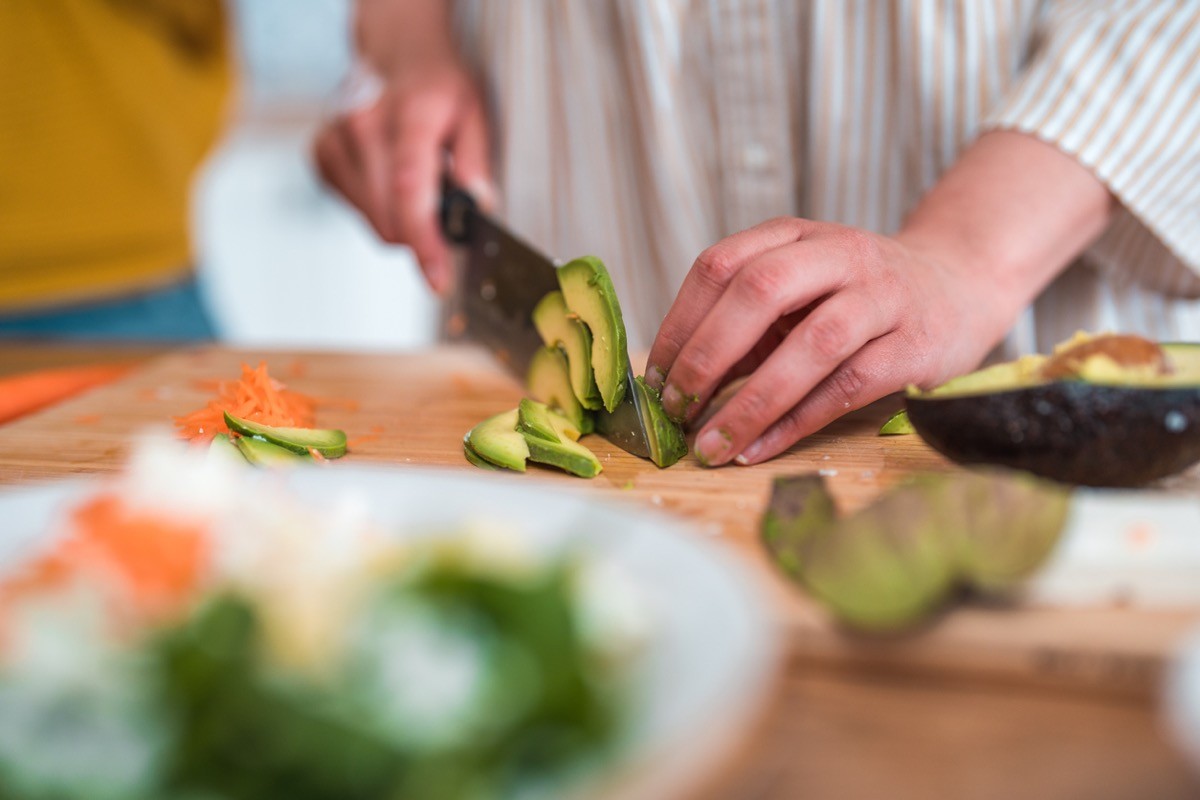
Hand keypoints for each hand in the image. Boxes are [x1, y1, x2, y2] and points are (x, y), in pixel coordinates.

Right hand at [313, 58, 492, 293]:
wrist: (397, 53)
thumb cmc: (439, 86)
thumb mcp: (476, 113)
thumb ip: (477, 161)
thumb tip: (478, 206)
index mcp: (409, 114)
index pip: (410, 191)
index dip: (424, 242)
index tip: (438, 277)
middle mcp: (362, 125)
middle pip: (389, 217)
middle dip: (423, 230)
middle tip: (445, 204)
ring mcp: (335, 140)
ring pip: (373, 220)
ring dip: (401, 217)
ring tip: (417, 178)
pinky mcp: (321, 155)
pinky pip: (356, 209)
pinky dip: (380, 205)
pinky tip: (390, 174)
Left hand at [644, 218, 1005, 465]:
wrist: (958, 289)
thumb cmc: (855, 300)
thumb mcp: (797, 294)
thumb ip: (743, 328)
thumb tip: (675, 387)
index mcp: (795, 236)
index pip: (720, 264)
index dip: (680, 323)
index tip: (654, 379)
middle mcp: (840, 255)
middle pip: (760, 290)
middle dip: (707, 354)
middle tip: (676, 408)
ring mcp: (883, 297)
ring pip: (812, 344)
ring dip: (751, 401)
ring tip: (711, 444)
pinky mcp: (915, 345)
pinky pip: (848, 387)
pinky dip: (796, 422)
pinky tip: (759, 448)